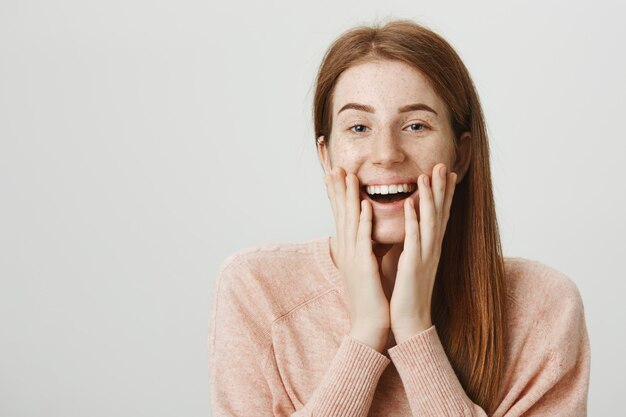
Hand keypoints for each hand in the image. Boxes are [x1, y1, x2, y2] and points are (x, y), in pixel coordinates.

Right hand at [324, 166, 389, 351]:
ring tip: (347, 176)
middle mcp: (347, 250)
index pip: (342, 216)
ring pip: (349, 221)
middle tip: (334, 166)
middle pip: (341, 213)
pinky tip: (363, 205)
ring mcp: (353, 258)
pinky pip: (363, 240)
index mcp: (349, 250)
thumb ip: (365, 249)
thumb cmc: (370, 298)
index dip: (338, 195)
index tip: (336, 174)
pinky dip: (363, 221)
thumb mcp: (365, 268)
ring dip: (348, 197)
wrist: (368, 325)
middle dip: (338, 189)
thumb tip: (369, 234)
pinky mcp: (363, 267)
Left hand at [390, 163, 456, 344]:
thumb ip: (414, 245)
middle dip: (441, 188)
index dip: (443, 193)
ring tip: (427, 174)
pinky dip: (413, 220)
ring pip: (430, 221)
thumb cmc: (409, 293)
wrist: (411, 321)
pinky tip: (411, 204)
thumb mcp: (413, 263)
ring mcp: (425, 256)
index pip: (440, 215)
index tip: (445, 172)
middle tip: (442, 164)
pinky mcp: (414, 266)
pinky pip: (414, 239)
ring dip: (429, 197)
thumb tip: (412, 227)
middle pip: (441, 213)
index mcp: (430, 248)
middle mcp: (432, 249)